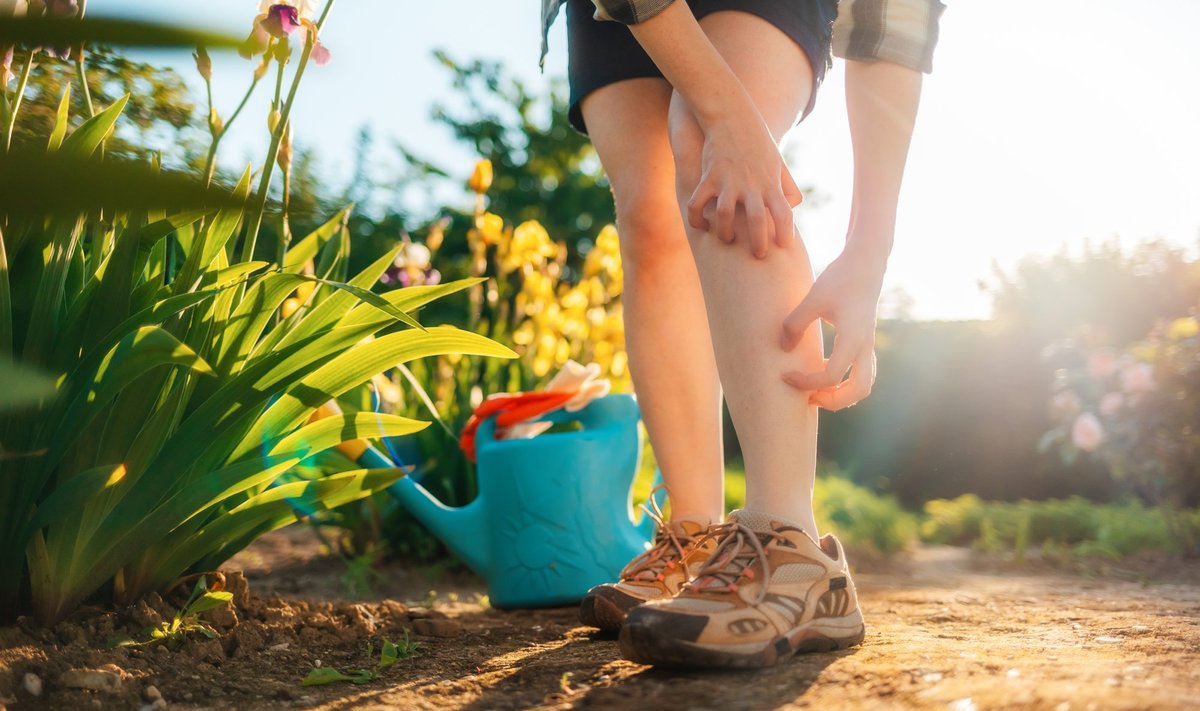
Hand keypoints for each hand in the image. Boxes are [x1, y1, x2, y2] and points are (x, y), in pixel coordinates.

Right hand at [686, 116, 803, 258]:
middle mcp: (751, 184)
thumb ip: (787, 186)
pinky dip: (696, 219)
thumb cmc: (758, 142)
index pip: (784, 213)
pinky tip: (701, 225)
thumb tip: (793, 206)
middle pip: (757, 221)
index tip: (784, 246)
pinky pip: (698, 204)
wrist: (732, 116)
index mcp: (771, 183)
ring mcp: (728, 181)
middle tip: (759, 255)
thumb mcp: (778, 162)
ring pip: (725, 216)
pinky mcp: (708, 177)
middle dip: (758, 243)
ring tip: (727, 238)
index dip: (786, 233)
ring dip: (725, 233)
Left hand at [779, 246, 886, 409]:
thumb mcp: (812, 298)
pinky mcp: (865, 341)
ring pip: (864, 384)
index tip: (785, 375)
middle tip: (808, 396)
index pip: (831, 376)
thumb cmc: (840, 278)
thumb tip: (783, 348)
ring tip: (816, 389)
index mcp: (853, 339)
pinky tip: (822, 370)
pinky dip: (845, 381)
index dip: (806, 382)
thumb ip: (795, 324)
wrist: (866, 263)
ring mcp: (868, 345)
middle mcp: (864, 346)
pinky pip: (862, 372)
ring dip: (842, 394)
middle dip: (833, 400)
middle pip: (858, 391)